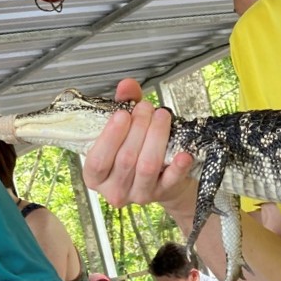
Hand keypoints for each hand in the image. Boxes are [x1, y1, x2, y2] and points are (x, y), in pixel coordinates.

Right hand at [81, 78, 196, 211]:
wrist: (161, 174)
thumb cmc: (135, 149)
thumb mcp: (124, 126)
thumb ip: (123, 104)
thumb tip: (127, 86)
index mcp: (96, 175)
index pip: (98, 160)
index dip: (110, 136)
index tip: (122, 114)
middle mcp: (115, 189)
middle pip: (125, 159)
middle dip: (138, 128)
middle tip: (146, 108)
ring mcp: (139, 194)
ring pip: (147, 166)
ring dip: (156, 137)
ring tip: (161, 116)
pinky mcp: (162, 193)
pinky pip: (170, 180)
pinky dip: (178, 167)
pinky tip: (184, 154)